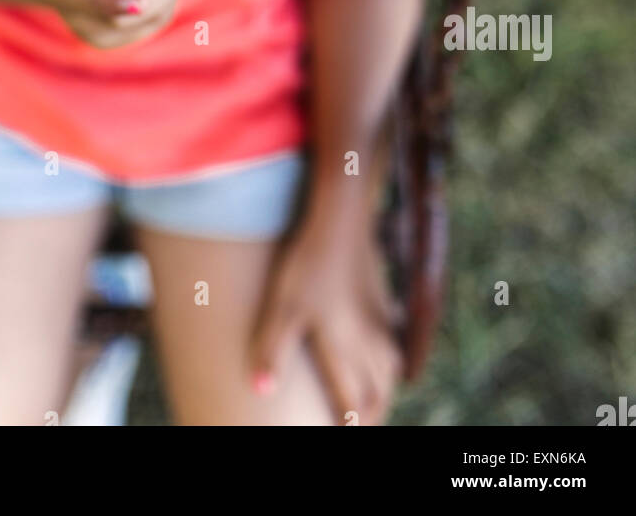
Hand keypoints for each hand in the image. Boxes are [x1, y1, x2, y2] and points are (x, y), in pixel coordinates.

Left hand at [247, 204, 404, 424]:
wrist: (342, 219)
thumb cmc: (308, 263)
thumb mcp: (282, 306)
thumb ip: (271, 349)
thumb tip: (259, 389)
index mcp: (345, 349)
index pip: (354, 405)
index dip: (349, 427)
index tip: (340, 432)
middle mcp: (369, 342)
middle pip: (378, 394)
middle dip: (369, 416)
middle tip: (356, 425)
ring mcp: (380, 320)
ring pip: (390, 370)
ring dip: (381, 391)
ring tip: (369, 399)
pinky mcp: (382, 299)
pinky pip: (392, 343)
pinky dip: (388, 361)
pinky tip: (379, 350)